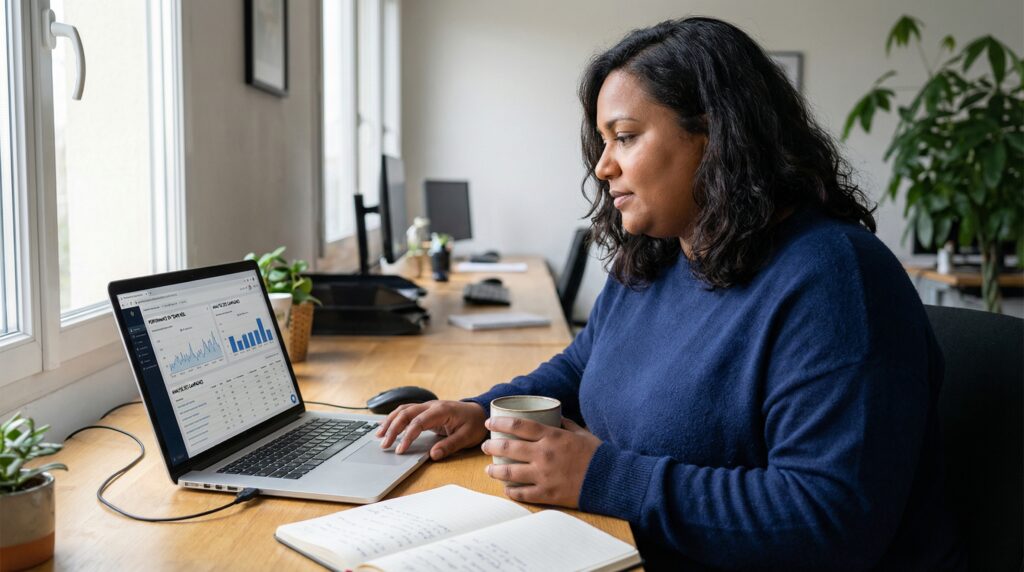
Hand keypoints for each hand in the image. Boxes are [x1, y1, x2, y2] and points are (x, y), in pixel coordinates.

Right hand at [376, 400, 486, 459]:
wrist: (479, 412)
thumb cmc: (474, 424)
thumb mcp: (466, 437)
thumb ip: (449, 446)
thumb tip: (433, 455)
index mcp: (441, 410)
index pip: (418, 422)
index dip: (407, 436)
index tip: (400, 450)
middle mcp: (431, 405)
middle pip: (406, 413)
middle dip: (392, 428)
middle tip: (384, 445)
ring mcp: (427, 406)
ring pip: (403, 410)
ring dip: (390, 421)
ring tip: (379, 435)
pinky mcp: (425, 410)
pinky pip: (407, 412)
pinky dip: (395, 418)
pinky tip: (386, 426)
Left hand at [481, 417, 601, 507]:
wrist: (610, 480)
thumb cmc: (597, 454)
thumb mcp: (581, 433)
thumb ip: (565, 424)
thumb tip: (554, 416)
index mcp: (552, 436)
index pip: (518, 425)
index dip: (500, 423)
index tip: (489, 424)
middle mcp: (544, 454)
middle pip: (508, 447)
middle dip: (491, 446)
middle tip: (485, 446)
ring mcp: (544, 475)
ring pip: (509, 473)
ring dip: (494, 470)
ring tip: (488, 470)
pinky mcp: (547, 494)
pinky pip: (521, 494)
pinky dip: (510, 491)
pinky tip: (506, 489)